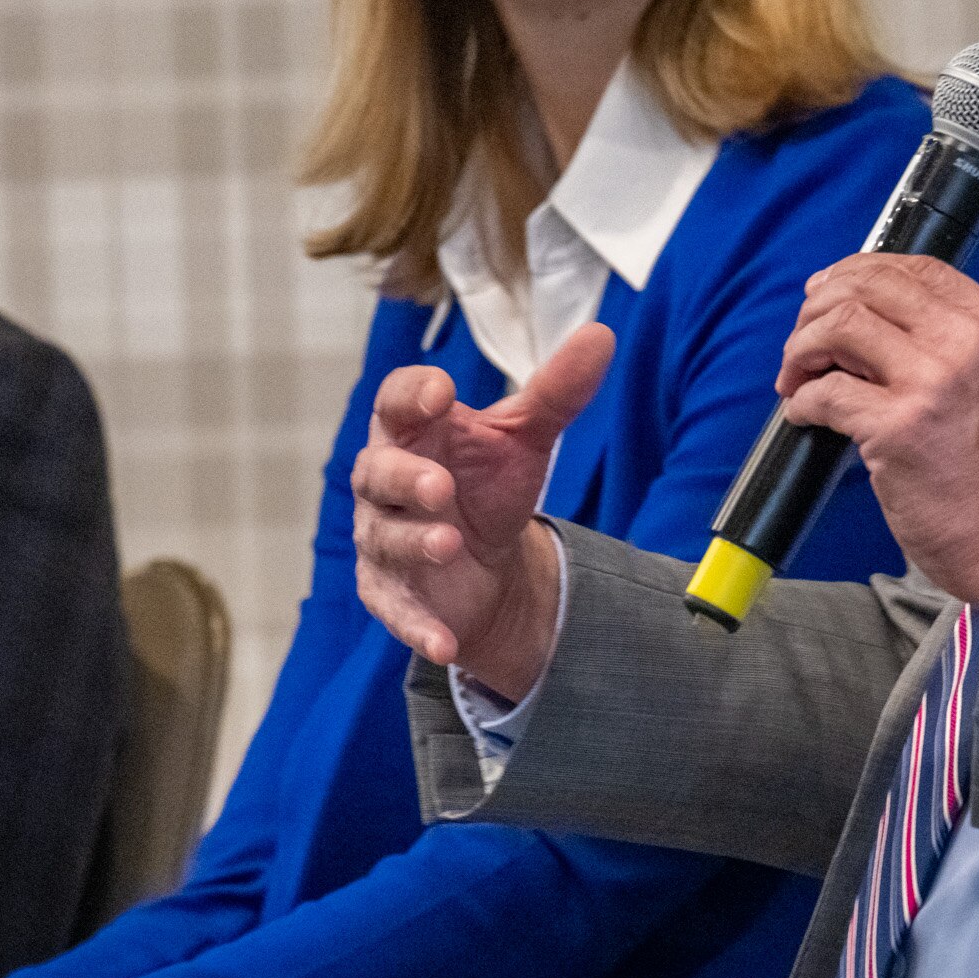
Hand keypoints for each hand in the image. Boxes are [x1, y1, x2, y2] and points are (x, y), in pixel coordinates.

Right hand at [351, 322, 613, 700]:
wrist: (491, 564)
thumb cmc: (489, 485)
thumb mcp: (525, 439)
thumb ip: (555, 392)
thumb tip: (602, 335)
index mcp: (412, 432)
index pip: (395, 403)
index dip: (411, 396)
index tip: (440, 392)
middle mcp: (385, 483)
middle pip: (376, 472)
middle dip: (405, 478)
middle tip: (439, 485)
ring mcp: (383, 539)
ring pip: (383, 538)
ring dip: (413, 542)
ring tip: (449, 542)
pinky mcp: (391, 594)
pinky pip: (396, 610)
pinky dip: (417, 626)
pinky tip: (445, 642)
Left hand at [776, 255, 978, 619]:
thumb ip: (951, 342)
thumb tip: (869, 323)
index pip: (914, 268)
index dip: (857, 273)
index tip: (828, 295)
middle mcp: (969, 340)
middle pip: (868, 285)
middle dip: (819, 307)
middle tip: (803, 342)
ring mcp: (933, 382)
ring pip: (839, 323)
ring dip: (802, 347)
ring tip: (797, 377)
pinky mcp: (899, 428)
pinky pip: (826, 392)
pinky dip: (802, 400)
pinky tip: (805, 413)